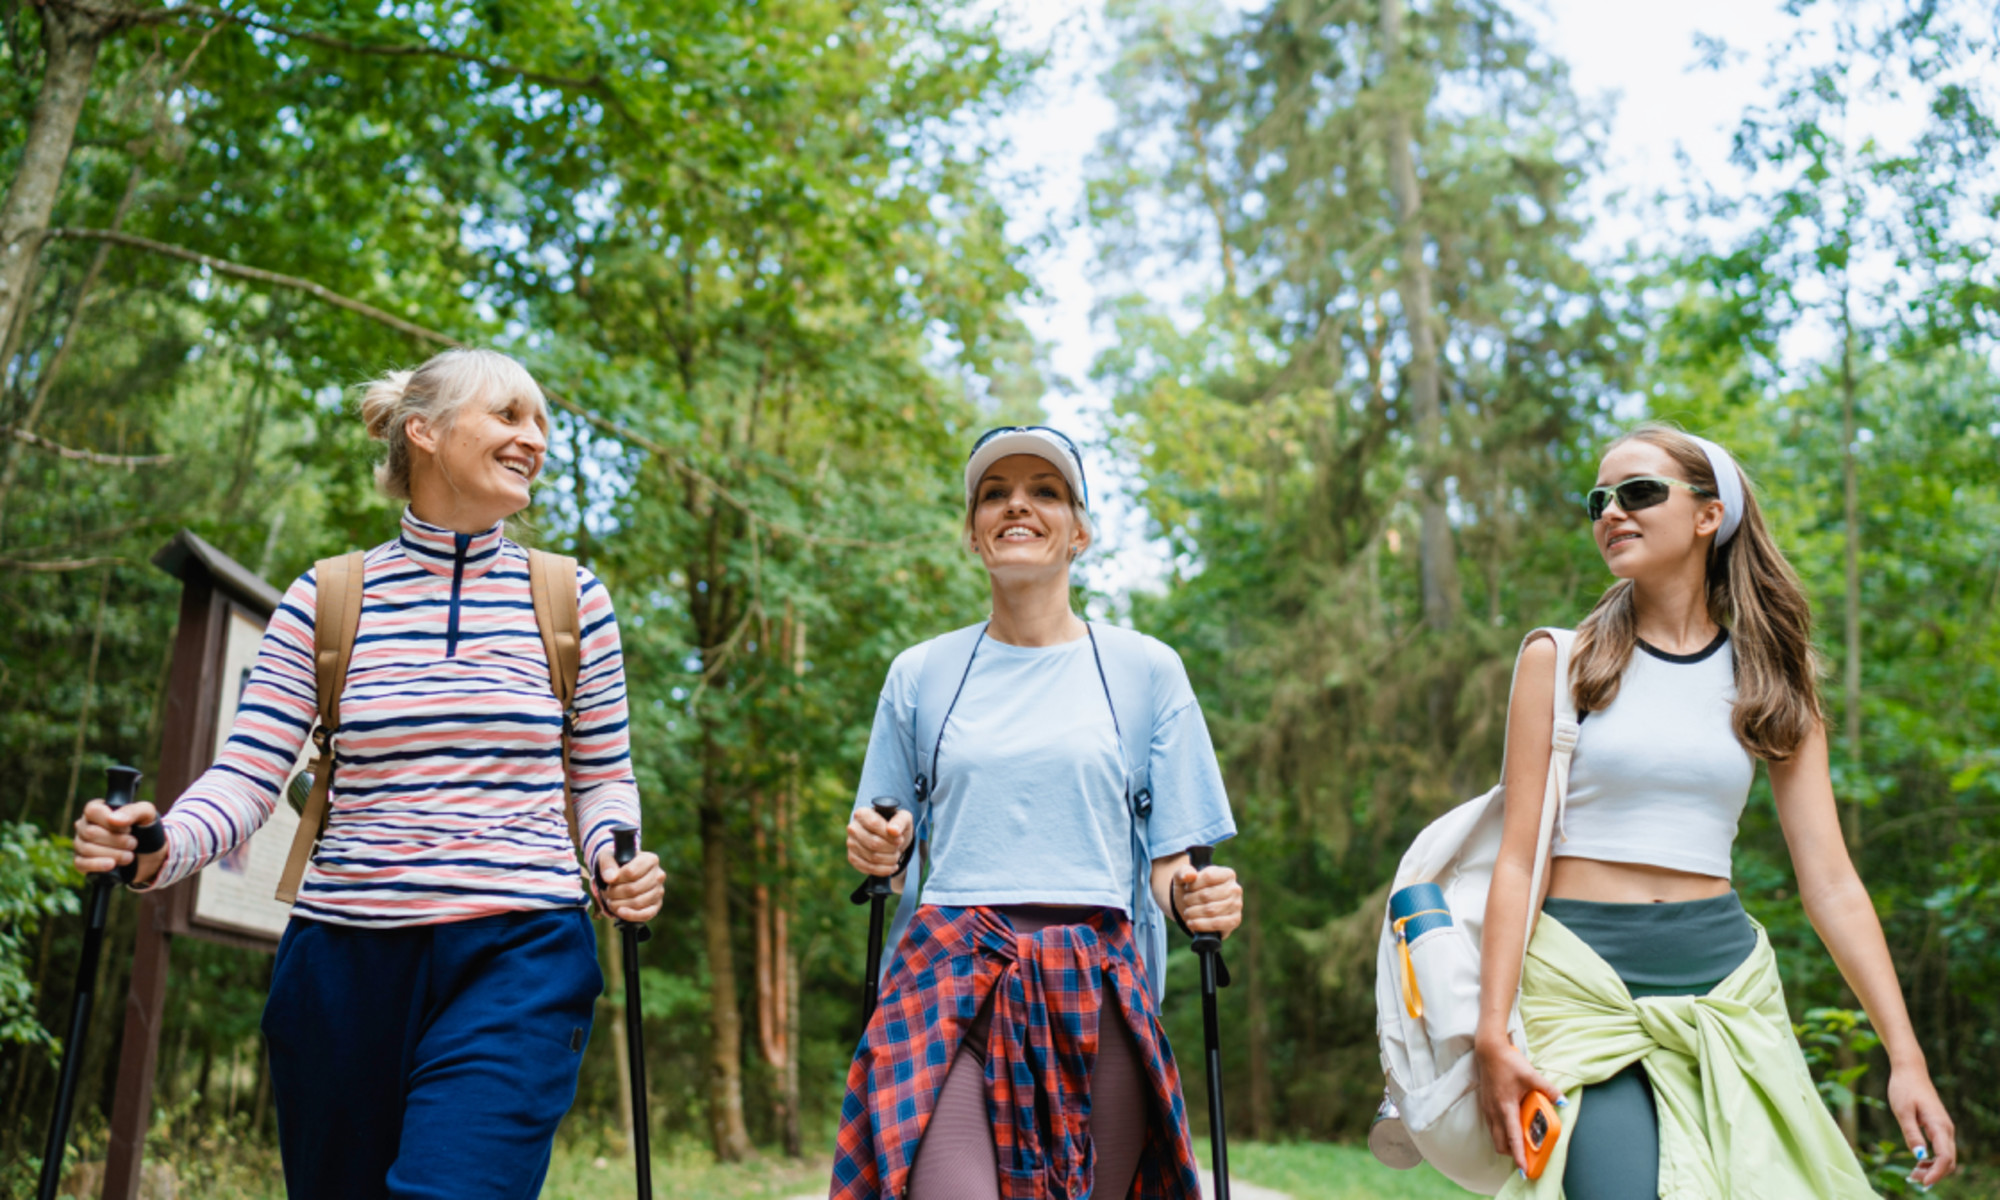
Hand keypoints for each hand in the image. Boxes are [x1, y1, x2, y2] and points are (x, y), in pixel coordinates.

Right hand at [73, 799, 163, 883]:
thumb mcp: (147, 815)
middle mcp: (84, 825)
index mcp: (97, 810)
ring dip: (112, 854)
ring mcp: (81, 844)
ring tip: (130, 856)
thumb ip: (133, 811)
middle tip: (133, 844)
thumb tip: (113, 819)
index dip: (112, 822)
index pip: (93, 811)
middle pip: (90, 832)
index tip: (128, 829)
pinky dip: (97, 865)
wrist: (149, 854)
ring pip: (87, 849)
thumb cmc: (144, 828)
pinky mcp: (82, 862)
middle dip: (116, 840)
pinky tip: (111, 865)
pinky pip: (81, 864)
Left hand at [593, 847, 663, 923]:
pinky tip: (620, 912)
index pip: (631, 872)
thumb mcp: (608, 858)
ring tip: (610, 901)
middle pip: (633, 889)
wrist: (623, 874)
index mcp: (650, 860)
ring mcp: (659, 891)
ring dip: (619, 905)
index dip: (615, 880)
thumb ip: (607, 865)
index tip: (607, 882)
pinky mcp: (656, 905)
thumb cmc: (616, 864)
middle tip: (606, 893)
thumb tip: (611, 878)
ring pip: (638, 902)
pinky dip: (631, 915)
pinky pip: (646, 914)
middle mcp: (658, 875)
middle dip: (615, 894)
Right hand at [846, 807, 912, 876]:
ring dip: (890, 860)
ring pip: (872, 857)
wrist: (891, 838)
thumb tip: (893, 830)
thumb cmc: (896, 825)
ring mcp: (851, 844)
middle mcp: (853, 828)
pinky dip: (884, 870)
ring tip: (896, 855)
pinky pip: (868, 868)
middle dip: (891, 849)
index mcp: (862, 813)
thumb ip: (900, 821)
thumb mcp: (904, 818)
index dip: (889, 835)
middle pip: (874, 843)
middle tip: (898, 847)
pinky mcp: (853, 858)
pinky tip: (892, 866)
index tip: (900, 839)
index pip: (874, 824)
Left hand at [1173, 860, 1241, 936]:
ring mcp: (1237, 905)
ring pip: (1210, 910)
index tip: (1187, 888)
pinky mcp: (1235, 921)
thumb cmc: (1191, 890)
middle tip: (1186, 901)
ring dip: (1193, 912)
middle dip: (1190, 900)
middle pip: (1207, 895)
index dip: (1193, 885)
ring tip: (1187, 912)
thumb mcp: (1183, 878)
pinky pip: (1216, 924)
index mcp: (1227, 874)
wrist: (1196, 909)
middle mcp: (1235, 889)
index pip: (1208, 877)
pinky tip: (1192, 923)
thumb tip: (1190, 876)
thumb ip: (1183, 872)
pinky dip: (1200, 924)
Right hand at [1474, 1032, 1562, 1173]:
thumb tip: (1563, 1102)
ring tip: (1521, 1144)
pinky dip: (1502, 1132)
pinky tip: (1512, 1125)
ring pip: (1495, 1136)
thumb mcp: (1531, 1075)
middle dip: (1512, 1153)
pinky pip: (1493, 1127)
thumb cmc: (1508, 1062)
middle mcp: (1494, 1112)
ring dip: (1506, 1143)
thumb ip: (1548, 1090)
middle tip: (1526, 1156)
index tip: (1524, 1169)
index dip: (1518, 1155)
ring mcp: (1488, 1109)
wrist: (1489, 1050)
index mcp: (1506, 1107)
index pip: (1512, 1138)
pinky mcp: (1486, 1105)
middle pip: (1500, 1143)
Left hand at [1889, 1065, 1956, 1187]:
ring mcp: (1944, 1128)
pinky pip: (1941, 1149)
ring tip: (1913, 1175)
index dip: (1937, 1172)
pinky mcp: (1938, 1127)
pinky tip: (1918, 1163)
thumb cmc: (1904, 1088)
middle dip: (1934, 1174)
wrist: (1909, 1071)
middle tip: (1913, 1179)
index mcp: (1939, 1125)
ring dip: (1933, 1168)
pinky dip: (1932, 1160)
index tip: (1923, 1181)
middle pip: (1949, 1160)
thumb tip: (1920, 1155)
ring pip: (1946, 1156)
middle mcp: (1946, 1129)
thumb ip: (1911, 1133)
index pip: (1945, 1156)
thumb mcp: (1902, 1111)